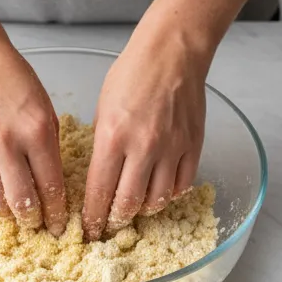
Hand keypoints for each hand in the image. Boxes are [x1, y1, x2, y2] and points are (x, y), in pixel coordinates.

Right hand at [0, 37, 67, 235]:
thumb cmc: (14, 82)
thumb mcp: (44, 109)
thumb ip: (48, 148)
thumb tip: (49, 186)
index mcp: (36, 132)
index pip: (50, 186)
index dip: (55, 212)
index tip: (58, 226)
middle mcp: (7, 145)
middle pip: (22, 201)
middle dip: (32, 218)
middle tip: (36, 222)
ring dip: (8, 213)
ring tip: (15, 212)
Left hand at [83, 35, 206, 240]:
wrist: (174, 49)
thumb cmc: (132, 75)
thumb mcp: (101, 111)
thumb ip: (102, 148)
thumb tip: (100, 181)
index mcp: (112, 139)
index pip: (99, 194)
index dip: (92, 219)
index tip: (88, 232)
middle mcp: (143, 147)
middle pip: (128, 205)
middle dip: (115, 221)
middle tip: (109, 225)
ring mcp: (172, 147)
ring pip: (157, 200)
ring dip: (142, 210)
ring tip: (133, 208)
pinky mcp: (193, 144)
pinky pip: (182, 184)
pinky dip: (169, 195)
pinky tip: (159, 191)